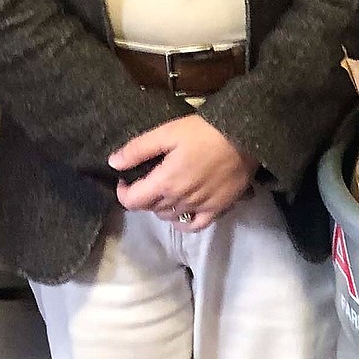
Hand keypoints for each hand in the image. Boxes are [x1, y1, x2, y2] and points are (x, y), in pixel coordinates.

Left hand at [109, 116, 258, 229]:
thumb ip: (138, 149)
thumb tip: (113, 163)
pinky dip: (183, 222)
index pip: (133, 201)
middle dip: (143, 196)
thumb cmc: (204, 132)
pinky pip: (195, 226)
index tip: (126, 180)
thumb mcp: (167, 133)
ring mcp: (199, 207)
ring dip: (161, 207)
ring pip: (169, 217)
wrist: (244, 136)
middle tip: (147, 180)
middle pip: (151, 208)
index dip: (123, 192)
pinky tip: (182, 211)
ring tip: (164, 191)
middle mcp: (180, 200)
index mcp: (164, 182)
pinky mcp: (217, 209)